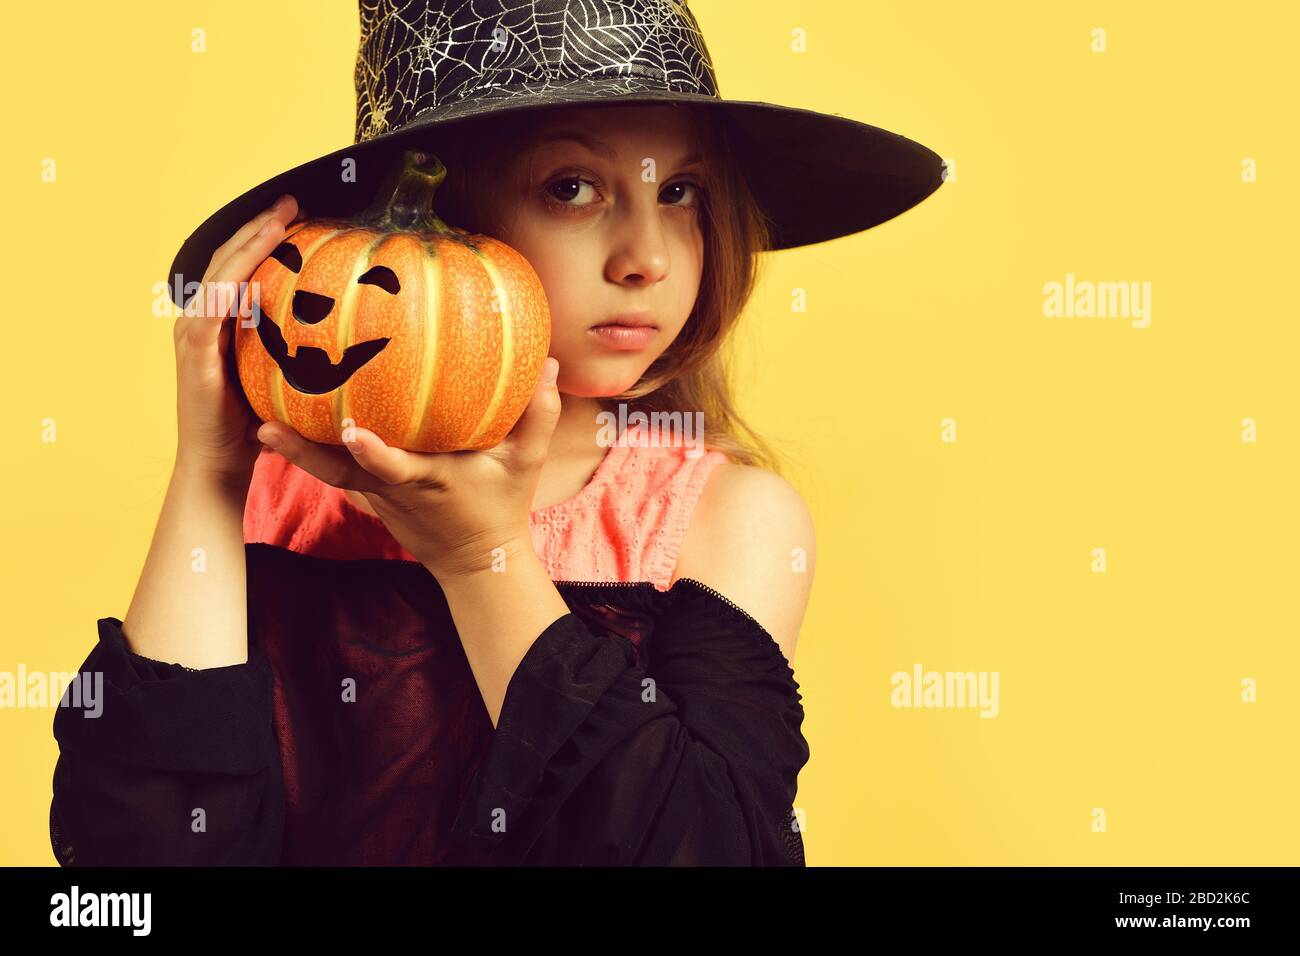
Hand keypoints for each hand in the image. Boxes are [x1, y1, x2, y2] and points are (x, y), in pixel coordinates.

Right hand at [174, 193, 304, 481]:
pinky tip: (259, 274)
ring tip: (278, 220)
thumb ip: (299, 349)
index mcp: (220, 320)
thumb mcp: (281, 377)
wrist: (219, 465)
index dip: (263, 236)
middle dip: (257, 227)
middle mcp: (202, 319)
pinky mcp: (195, 354)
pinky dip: (233, 287)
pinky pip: (212, 311)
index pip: (240, 265)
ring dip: (247, 244)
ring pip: (219, 274)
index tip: (297, 212)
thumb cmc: (254, 425)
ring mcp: (194, 334)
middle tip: (290, 201)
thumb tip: (351, 331)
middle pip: (227, 258)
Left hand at [256, 358, 562, 580]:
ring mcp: (378, 497)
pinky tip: (288, 423)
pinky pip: (339, 473)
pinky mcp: (371, 498)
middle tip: (265, 428)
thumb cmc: (501, 507)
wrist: (475, 561)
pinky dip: (313, 454)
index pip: (396, 468)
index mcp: (428, 481)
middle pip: (340, 474)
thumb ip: (540, 415)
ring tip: (262, 426)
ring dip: (296, 453)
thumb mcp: (527, 464)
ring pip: (331, 474)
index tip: (352, 432)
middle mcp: (394, 490)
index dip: (373, 453)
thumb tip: (550, 364)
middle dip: (304, 454)